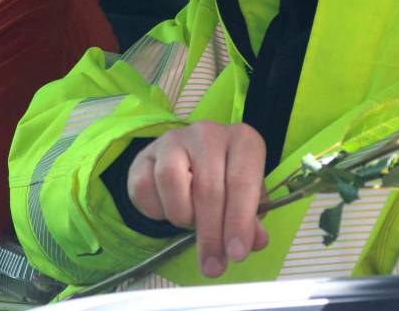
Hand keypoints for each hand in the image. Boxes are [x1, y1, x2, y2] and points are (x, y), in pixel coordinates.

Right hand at [127, 121, 269, 277]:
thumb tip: (255, 242)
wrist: (189, 160)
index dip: (239, 221)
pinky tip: (169, 209)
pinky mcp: (145, 154)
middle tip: (213, 265)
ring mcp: (173, 140)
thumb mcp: (246, 198)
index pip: (242, 181)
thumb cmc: (226, 179)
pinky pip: (144, 187)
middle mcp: (208, 133)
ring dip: (181, 215)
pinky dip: (156, 210)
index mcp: (242, 140)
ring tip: (189, 222)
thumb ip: (251, 221)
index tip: (236, 254)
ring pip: (171, 182)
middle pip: (207, 188)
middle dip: (210, 234)